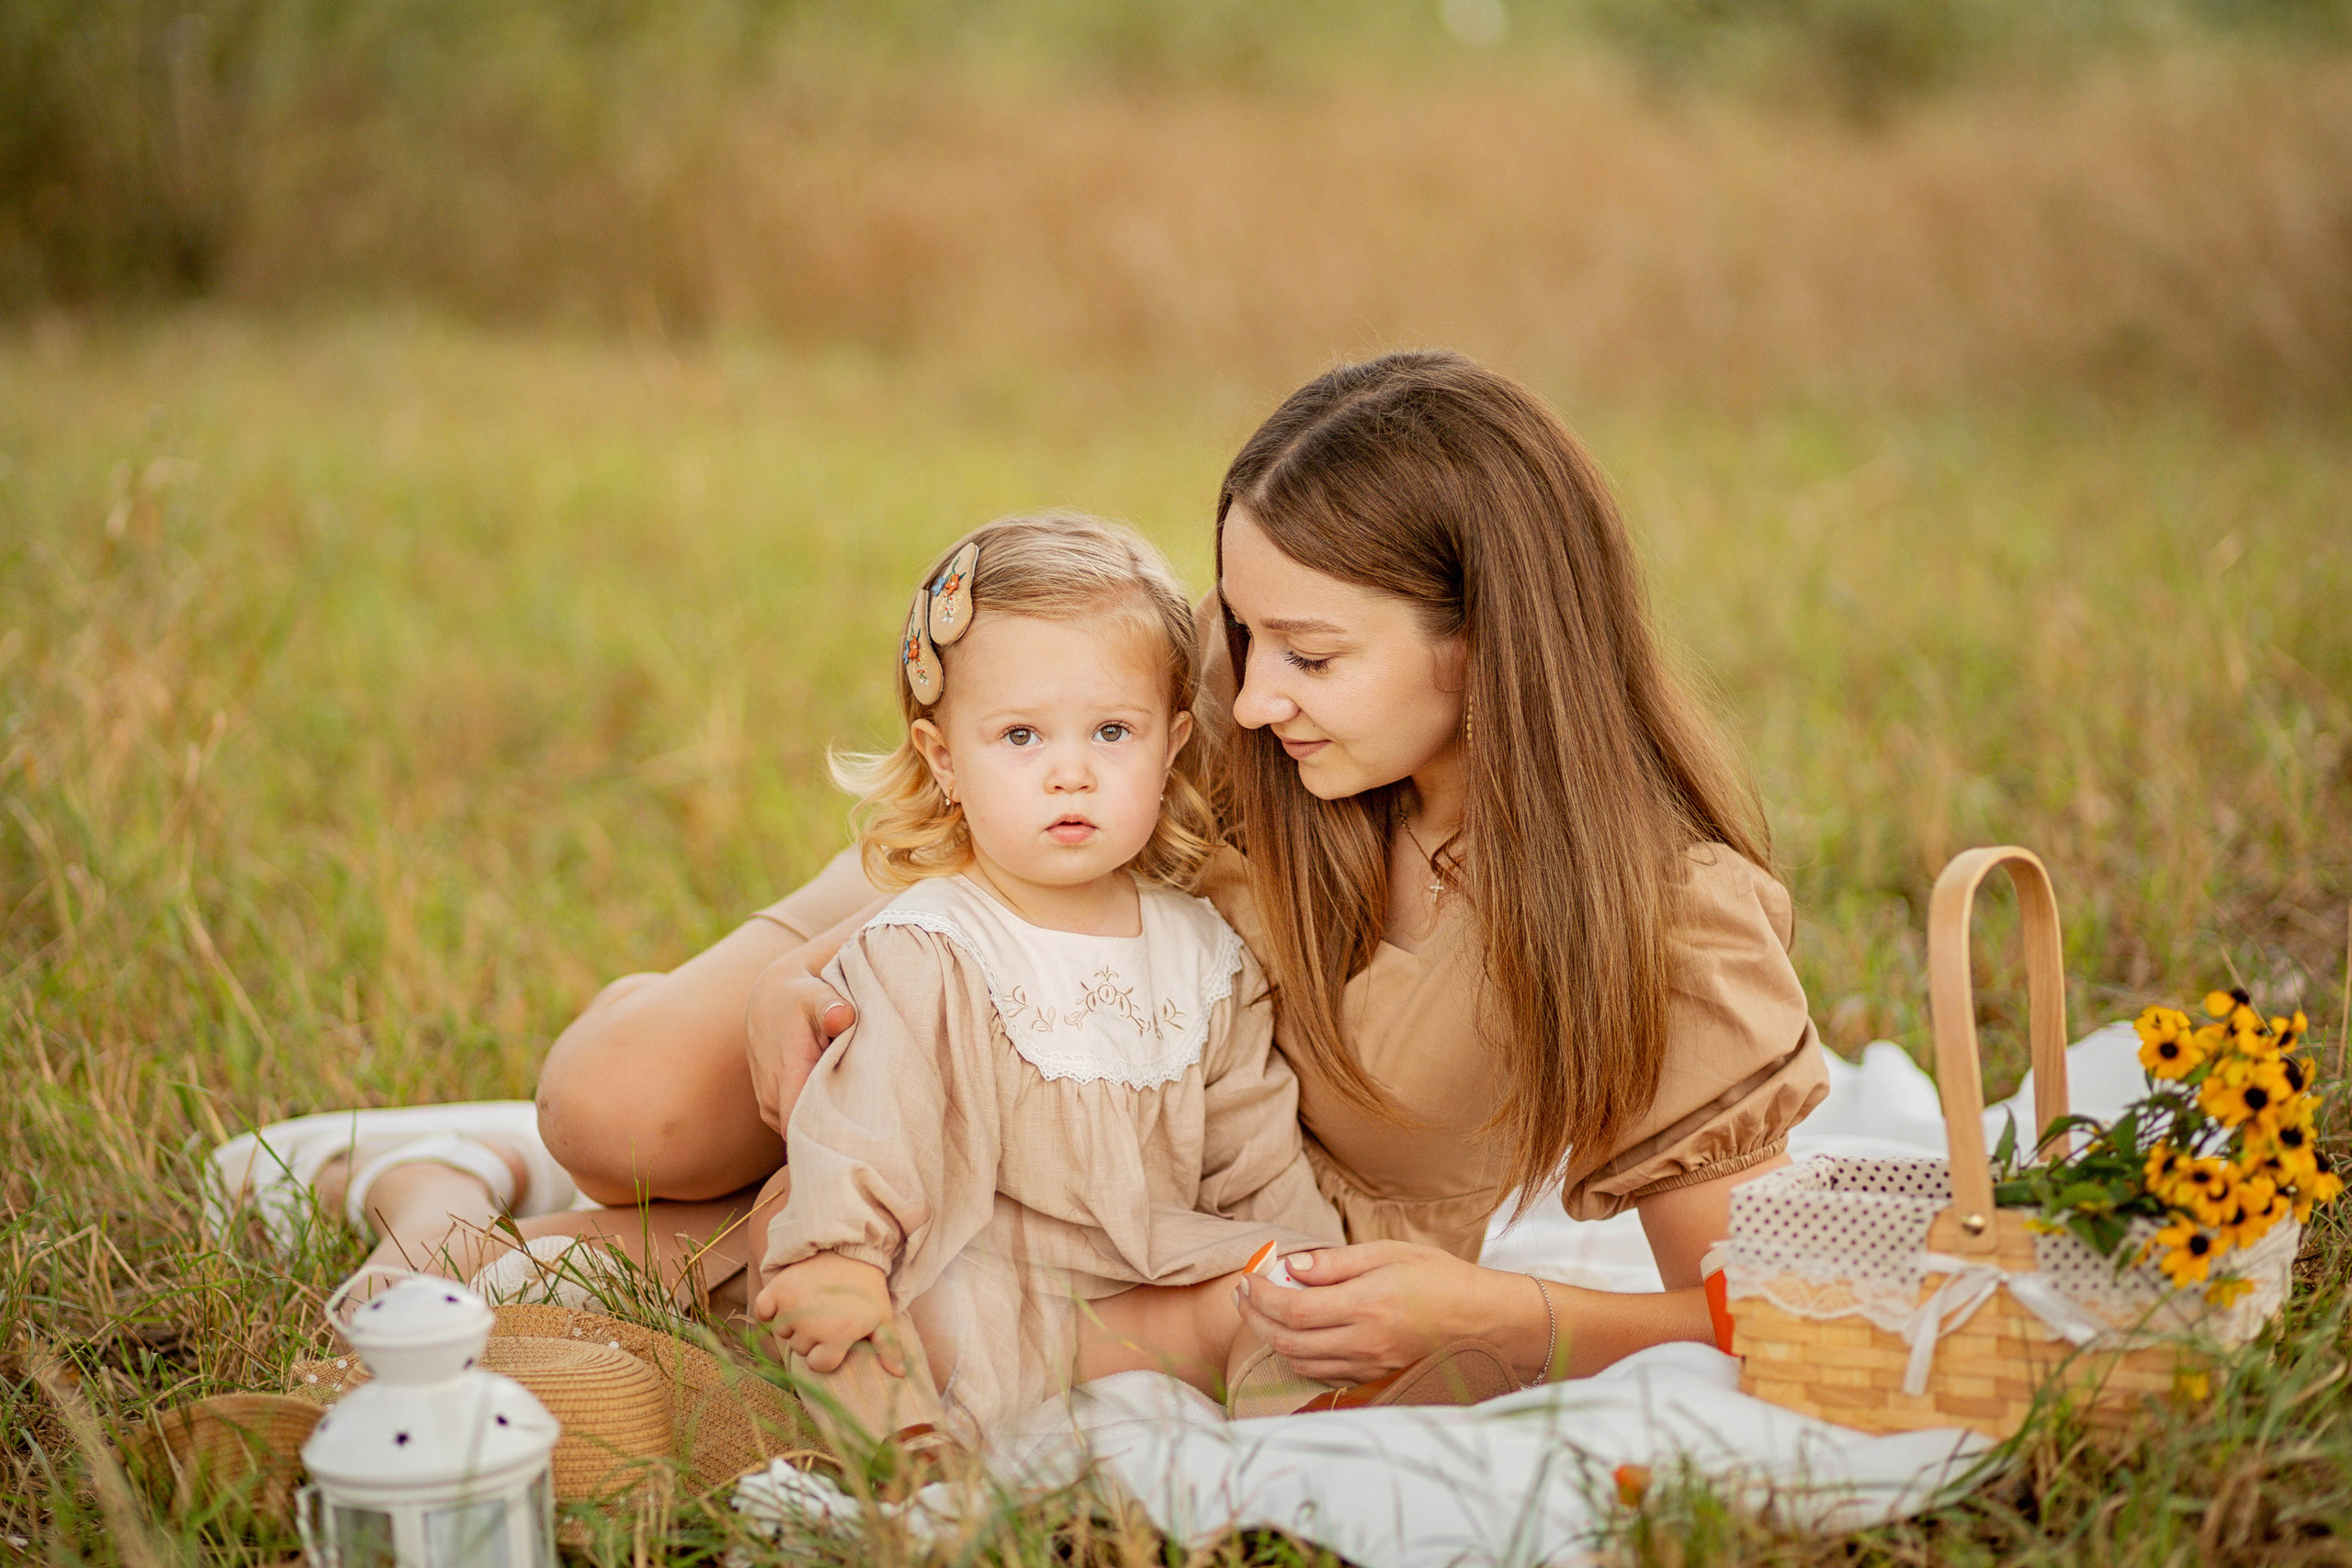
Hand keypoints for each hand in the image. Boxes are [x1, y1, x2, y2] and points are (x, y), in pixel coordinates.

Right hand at [745, 960, 855, 1136]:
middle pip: (806, 1135)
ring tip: (857, 1113)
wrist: (768, 1001)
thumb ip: (830, 1007)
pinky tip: (839, 1108)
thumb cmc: (799, 999)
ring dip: (826, 1126)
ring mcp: (769, 1107)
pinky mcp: (772, 1109)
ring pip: (800, 1132)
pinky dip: (816, 1120)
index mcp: (787, 1075)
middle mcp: (773, 1098)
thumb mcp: (816, 995)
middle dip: (837, 1134)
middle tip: (872, 1128)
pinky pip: (795, 1125)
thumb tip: (843, 1016)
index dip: (830, 1137)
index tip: (861, 1135)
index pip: (801, 1126)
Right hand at [753, 1253, 900, 1374]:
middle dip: (811, 1338)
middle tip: (824, 1317)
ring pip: (782, 1332)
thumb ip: (889, 1347)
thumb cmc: (867, 1287)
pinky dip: (769, 1309)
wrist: (850, 1248)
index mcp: (838, 1336)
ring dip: (792, 1324)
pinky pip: (762, 1311)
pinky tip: (784, 1302)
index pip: (819, 1365)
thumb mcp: (883, 1316)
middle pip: (800, 1349)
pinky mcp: (778, 1289)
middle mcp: (812, 1325)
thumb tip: (901, 1375)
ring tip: (810, 1305)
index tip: (834, 1339)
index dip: (826, 1355)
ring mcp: (792, 1307)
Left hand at [1231, 1240, 1524, 1383]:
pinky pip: (1321, 1373)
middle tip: (1243, 1293)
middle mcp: (1362, 1343)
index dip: (1260, 1295)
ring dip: (1270, 1337)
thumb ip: (1336, 1263)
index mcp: (1365, 1306)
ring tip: (1260, 1310)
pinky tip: (1294, 1333)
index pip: (1292, 1308)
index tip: (1247, 1277)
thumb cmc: (1440, 1278)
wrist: (1485, 1321)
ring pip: (1298, 1361)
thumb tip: (1290, 1267)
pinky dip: (1297, 1354)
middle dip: (1254, 1317)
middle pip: (1286, 1340)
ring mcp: (1368, 1367)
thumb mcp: (1389, 1254)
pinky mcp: (1374, 1379)